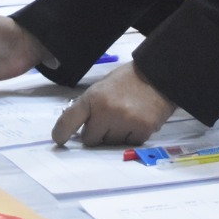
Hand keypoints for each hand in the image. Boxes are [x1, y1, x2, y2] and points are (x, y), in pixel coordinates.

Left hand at [50, 64, 175, 146]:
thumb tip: (78, 129)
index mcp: (93, 97)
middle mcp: (105, 111)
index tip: (59, 140)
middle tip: (109, 120)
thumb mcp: (103, 86)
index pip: (69, 120)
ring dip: (115, 135)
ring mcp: (124, 122)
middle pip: (90, 139)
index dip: (60, 133)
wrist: (159, 74)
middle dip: (97, 133)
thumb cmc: (129, 80)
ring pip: (110, 144)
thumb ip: (90, 106)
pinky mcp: (141, 131)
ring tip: (127, 116)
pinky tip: (138, 120)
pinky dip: (132, 136)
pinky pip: (129, 144)